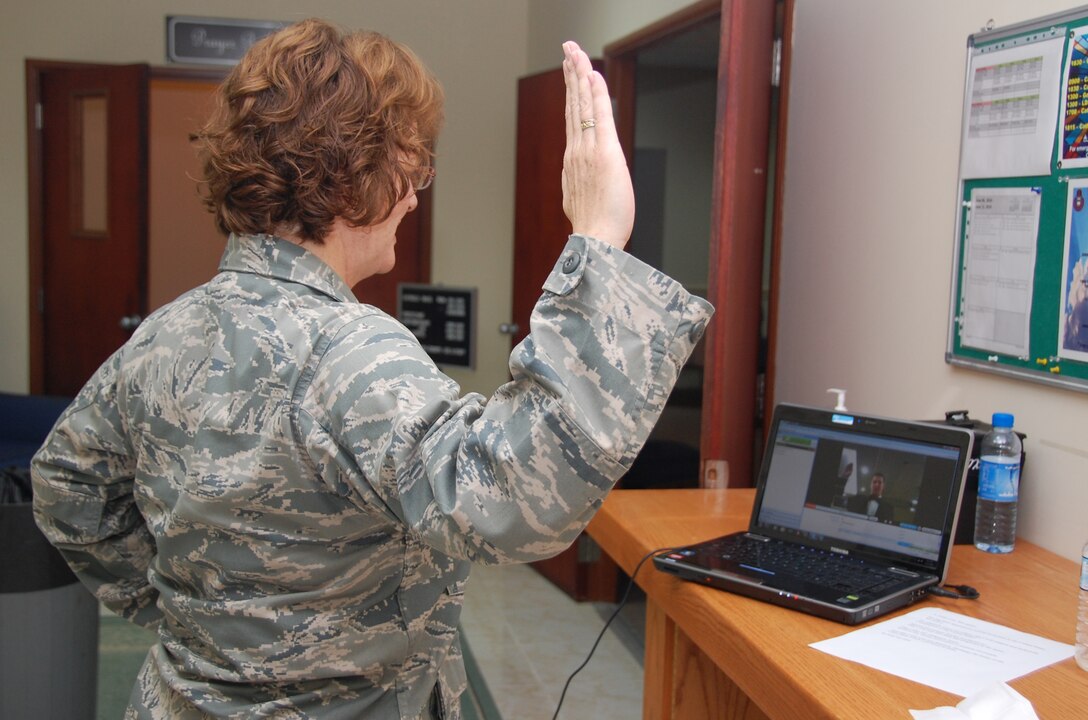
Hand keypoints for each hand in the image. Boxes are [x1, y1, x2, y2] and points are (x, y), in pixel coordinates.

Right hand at [561, 41, 634, 249]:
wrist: (596, 240)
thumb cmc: (594, 227)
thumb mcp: (579, 200)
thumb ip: (577, 182)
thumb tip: (577, 176)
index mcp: (572, 162)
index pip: (572, 119)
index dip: (570, 94)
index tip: (570, 73)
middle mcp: (577, 152)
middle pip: (572, 105)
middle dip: (570, 74)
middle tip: (568, 49)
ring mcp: (588, 151)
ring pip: (582, 105)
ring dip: (580, 75)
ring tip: (576, 52)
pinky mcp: (605, 153)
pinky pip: (599, 116)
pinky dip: (595, 94)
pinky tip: (594, 75)